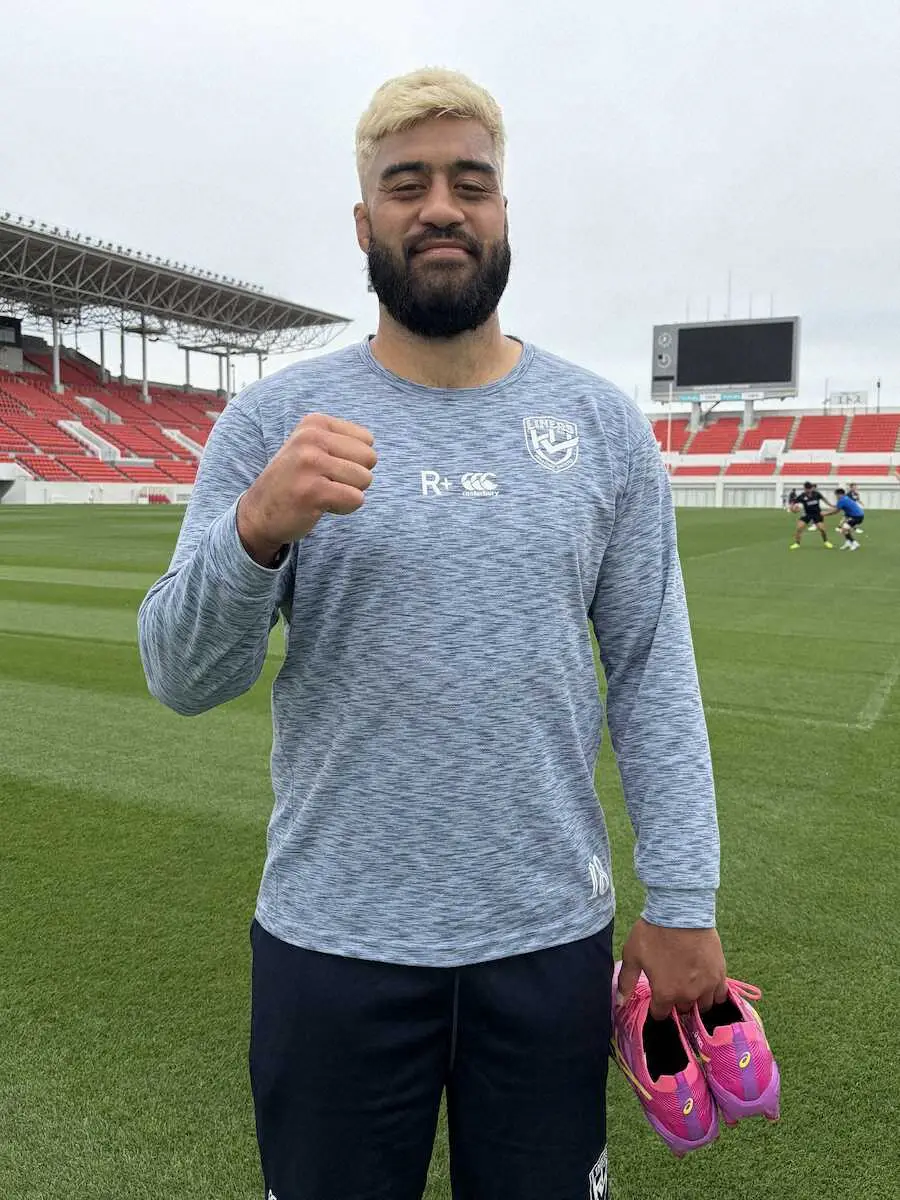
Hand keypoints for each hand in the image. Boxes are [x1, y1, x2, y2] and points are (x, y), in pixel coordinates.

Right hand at [237, 413, 376, 563]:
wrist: (258, 512)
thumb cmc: (295, 480)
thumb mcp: (312, 447)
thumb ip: (343, 441)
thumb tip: (372, 447)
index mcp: (314, 423)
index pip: (367, 440)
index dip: (352, 460)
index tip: (324, 468)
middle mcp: (310, 437)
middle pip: (369, 458)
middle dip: (354, 477)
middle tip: (325, 483)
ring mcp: (310, 463)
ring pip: (365, 479)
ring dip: (347, 493)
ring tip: (321, 493)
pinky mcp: (312, 491)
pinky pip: (356, 499)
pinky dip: (343, 508)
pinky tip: (319, 506)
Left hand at [618, 918, 726, 1018]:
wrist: (680, 912)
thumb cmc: (653, 932)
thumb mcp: (632, 955)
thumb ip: (626, 981)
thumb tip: (619, 1003)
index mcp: (665, 993)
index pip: (660, 1014)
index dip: (656, 1007)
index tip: (656, 996)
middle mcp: (687, 995)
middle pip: (682, 1009)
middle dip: (675, 1001)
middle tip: (672, 986)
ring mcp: (706, 986)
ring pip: (703, 1005)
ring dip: (695, 1000)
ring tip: (689, 986)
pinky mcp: (719, 974)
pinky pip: (720, 995)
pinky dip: (714, 993)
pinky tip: (707, 985)